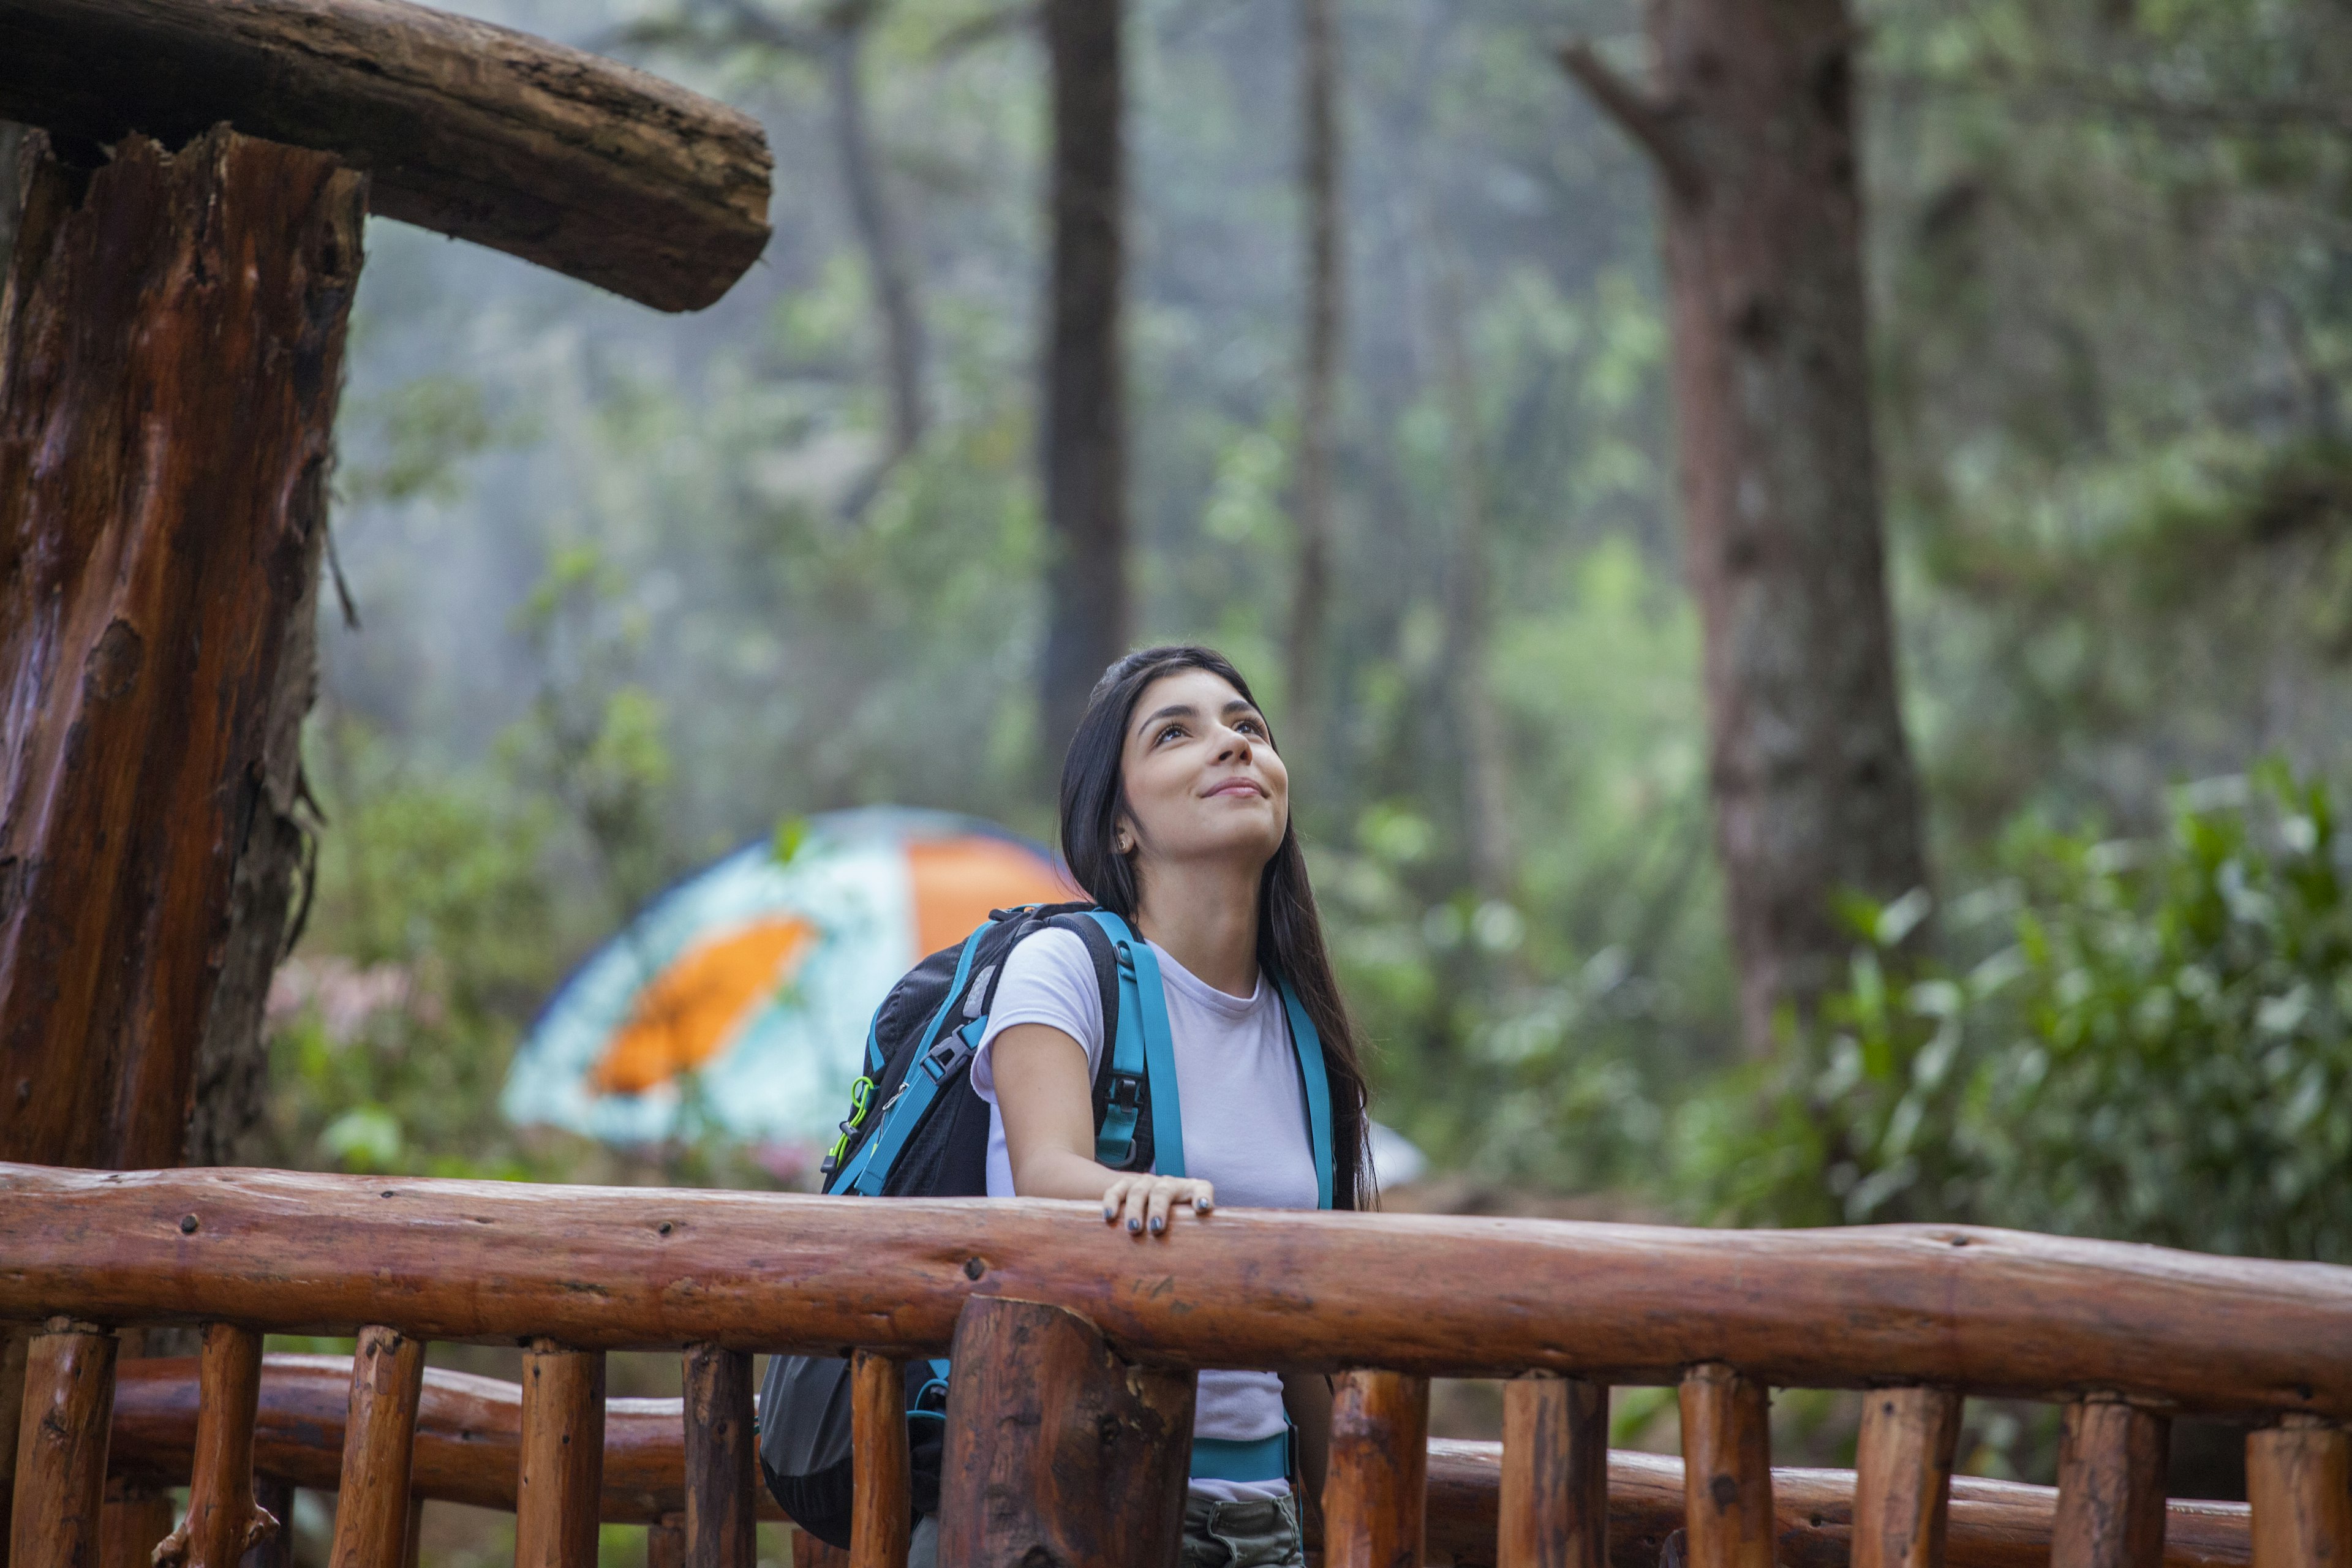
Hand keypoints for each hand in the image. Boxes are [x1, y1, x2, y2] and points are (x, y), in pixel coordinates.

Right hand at [1101, 1174, 1215, 1236]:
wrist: (1151, 1200)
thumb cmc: (1176, 1223)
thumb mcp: (1188, 1226)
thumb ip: (1194, 1240)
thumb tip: (1194, 1273)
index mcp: (1191, 1190)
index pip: (1202, 1189)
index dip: (1203, 1197)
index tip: (1202, 1208)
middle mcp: (1169, 1183)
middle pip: (1163, 1192)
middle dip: (1159, 1209)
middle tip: (1156, 1229)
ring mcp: (1147, 1182)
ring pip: (1138, 1190)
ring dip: (1135, 1209)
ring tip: (1133, 1229)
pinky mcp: (1127, 1184)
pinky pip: (1116, 1190)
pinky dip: (1112, 1202)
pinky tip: (1109, 1217)